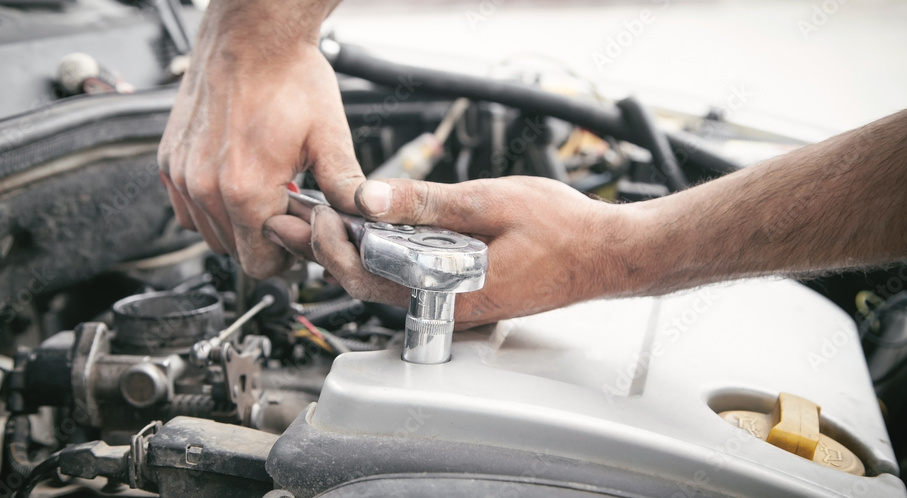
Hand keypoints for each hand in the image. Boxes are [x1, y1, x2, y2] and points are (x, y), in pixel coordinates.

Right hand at [158, 0, 362, 277]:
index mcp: (244, 190)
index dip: (285, 257)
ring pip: (207, 231)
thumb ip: (346, 187)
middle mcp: (204, 186)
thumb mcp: (329, 137)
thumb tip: (367, 216)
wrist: (252, 34)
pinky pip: (185, 207)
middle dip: (263, 239)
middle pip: (233, 250)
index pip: (258, 263)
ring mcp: (181, 173)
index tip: (299, 238)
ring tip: (264, 191)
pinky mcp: (168, 159)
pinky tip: (236, 182)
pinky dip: (209, 205)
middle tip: (287, 209)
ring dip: (236, 223)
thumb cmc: (288, 76)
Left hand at [271, 176, 638, 328]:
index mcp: (449, 290)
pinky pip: (412, 279)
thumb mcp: (488, 202)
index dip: (334, 246)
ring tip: (326, 219)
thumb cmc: (563, 233)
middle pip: (368, 285)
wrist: (607, 255)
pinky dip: (384, 256)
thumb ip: (425, 202)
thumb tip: (370, 197)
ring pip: (388, 283)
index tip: (318, 212)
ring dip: (354, 252)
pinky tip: (377, 232)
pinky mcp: (465, 292)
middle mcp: (447, 306)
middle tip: (299, 217)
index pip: (368, 277)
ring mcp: (456, 303)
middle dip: (329, 250)